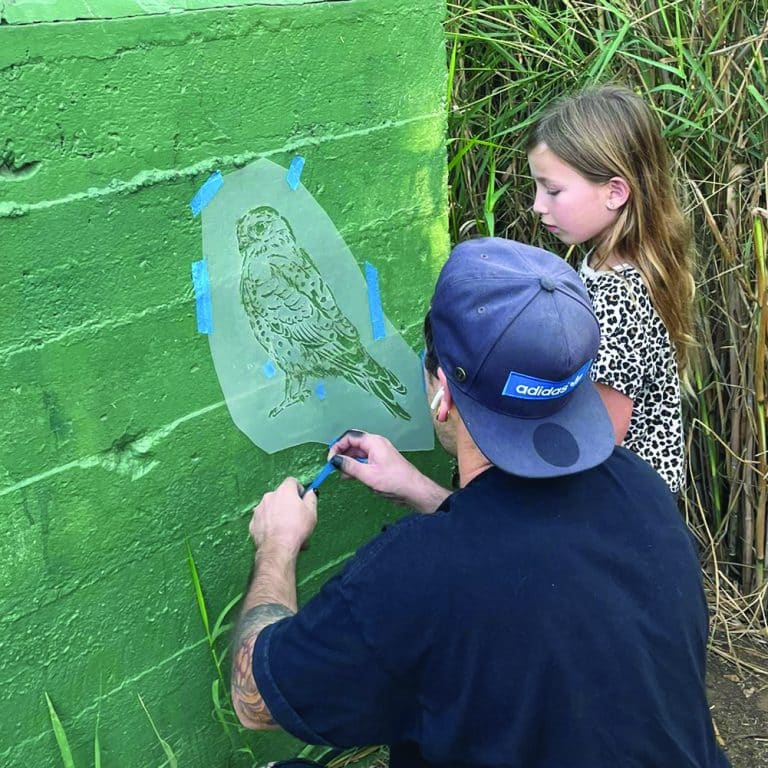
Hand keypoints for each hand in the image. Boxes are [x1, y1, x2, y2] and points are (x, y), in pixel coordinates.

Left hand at [249, 477, 316, 554]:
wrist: (278, 548)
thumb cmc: (296, 528)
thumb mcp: (311, 512)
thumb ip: (311, 498)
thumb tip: (310, 492)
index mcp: (284, 491)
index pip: (292, 481)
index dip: (298, 489)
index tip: (302, 500)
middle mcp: (269, 496)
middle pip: (281, 496)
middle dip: (288, 504)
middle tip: (296, 518)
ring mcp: (259, 510)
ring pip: (271, 508)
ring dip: (278, 515)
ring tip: (287, 531)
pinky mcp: (253, 523)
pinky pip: (263, 520)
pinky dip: (269, 525)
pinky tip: (277, 536)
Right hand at [328, 430, 450, 512]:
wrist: (414, 490)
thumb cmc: (393, 481)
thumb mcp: (368, 475)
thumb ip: (349, 466)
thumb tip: (334, 460)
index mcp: (373, 442)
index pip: (349, 436)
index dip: (337, 446)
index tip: (331, 460)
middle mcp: (376, 444)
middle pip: (353, 443)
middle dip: (342, 454)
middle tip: (335, 468)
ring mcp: (379, 453)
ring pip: (358, 453)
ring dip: (349, 462)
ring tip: (344, 476)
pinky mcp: (380, 462)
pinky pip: (364, 460)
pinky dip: (357, 467)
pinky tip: (353, 477)